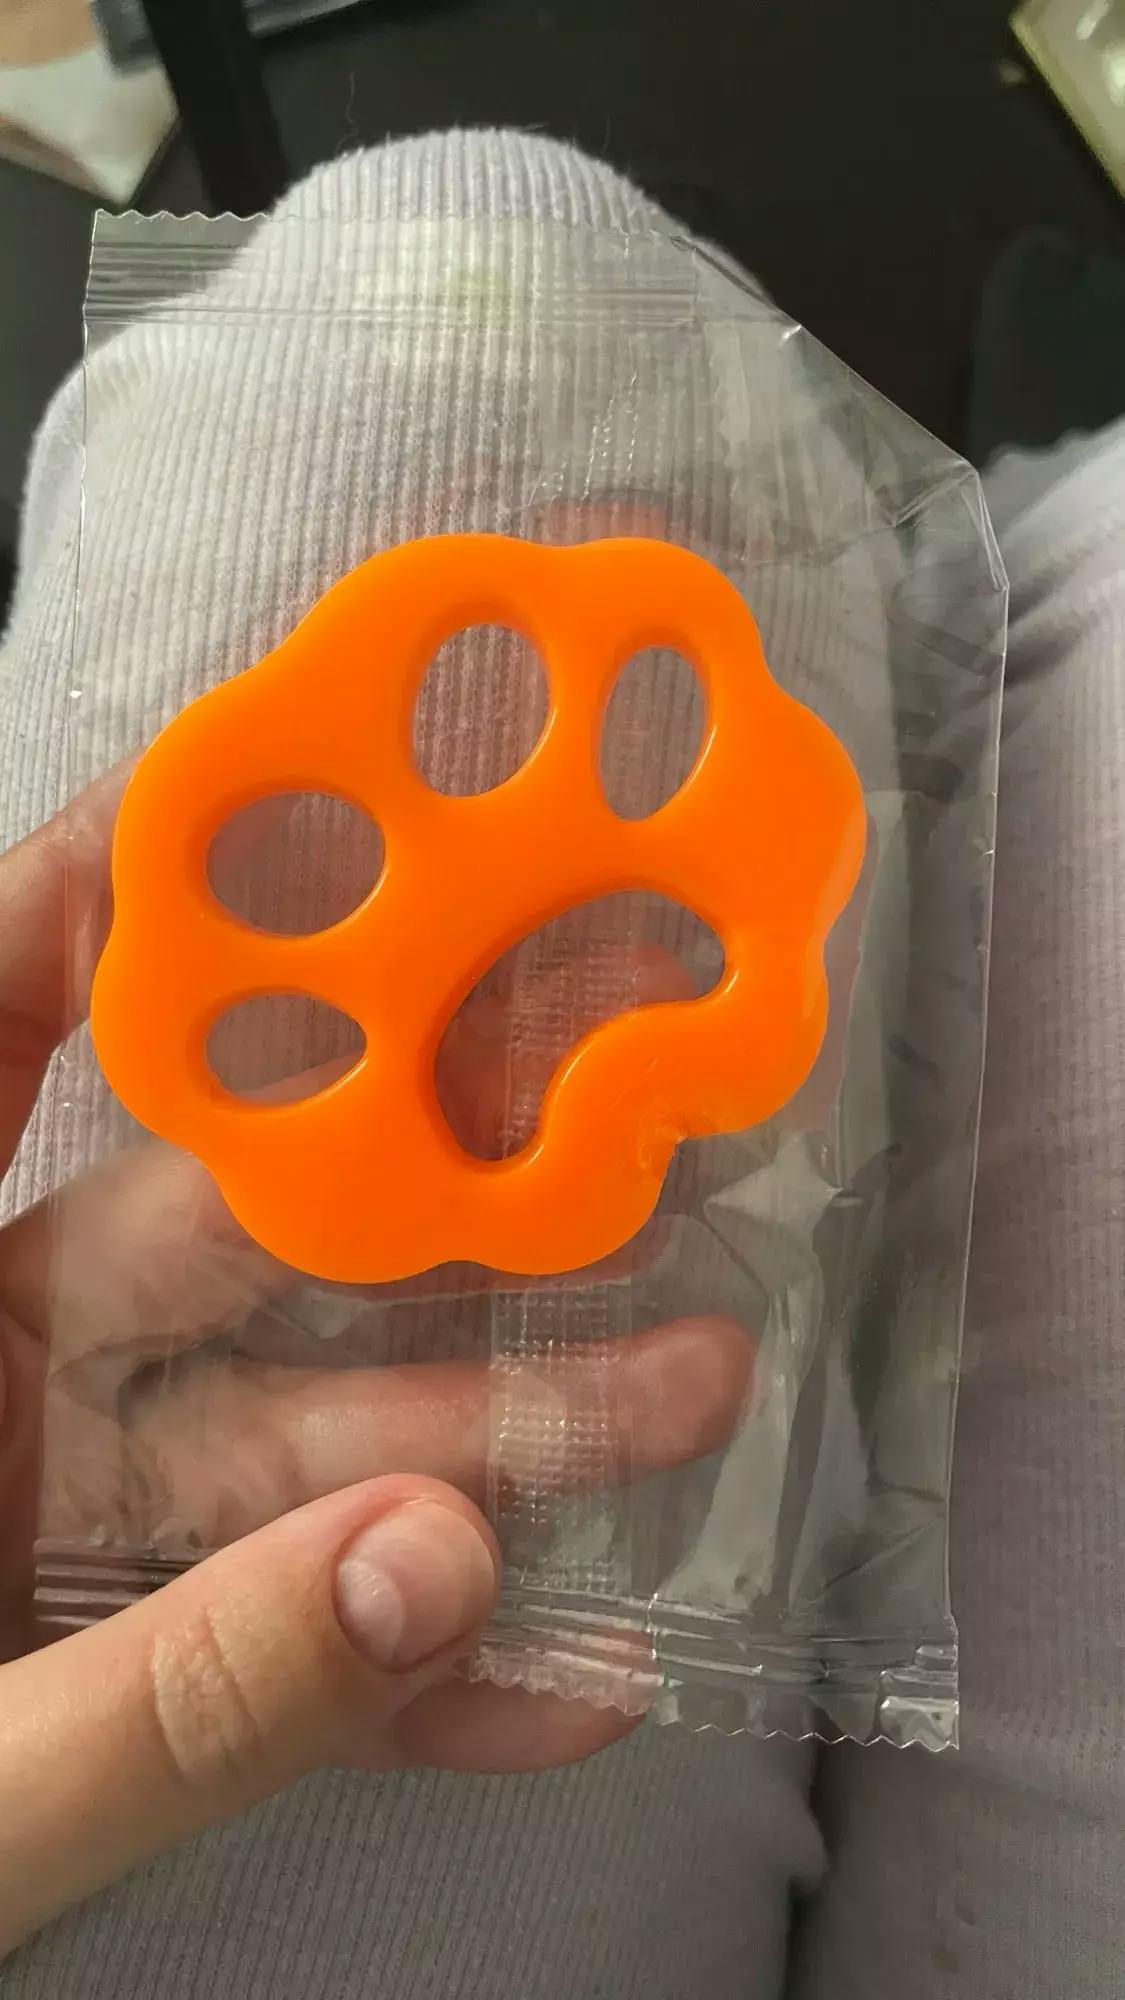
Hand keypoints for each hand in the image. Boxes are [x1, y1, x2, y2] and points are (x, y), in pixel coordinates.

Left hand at [0, 775, 750, 1953]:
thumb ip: (172, 1685)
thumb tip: (442, 1561)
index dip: (107, 900)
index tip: (273, 804)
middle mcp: (11, 1382)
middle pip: (241, 1238)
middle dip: (439, 1177)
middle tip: (622, 1111)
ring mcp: (89, 1524)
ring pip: (319, 1442)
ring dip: (505, 1433)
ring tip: (700, 1384)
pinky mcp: (154, 1670)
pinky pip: (313, 1653)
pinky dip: (438, 1677)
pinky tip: (586, 1674)